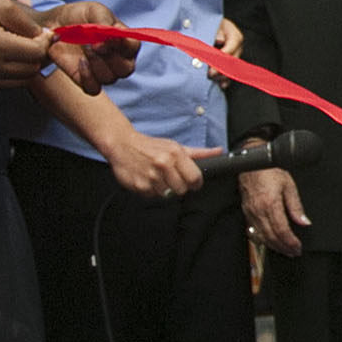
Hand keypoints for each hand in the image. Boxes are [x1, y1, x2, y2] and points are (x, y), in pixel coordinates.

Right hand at [0, 0, 53, 88]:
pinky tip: (6, 58)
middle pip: (32, 70)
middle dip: (39, 56)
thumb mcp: (1, 6)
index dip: (46, 43)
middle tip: (35, 42)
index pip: (37, 53)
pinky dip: (12, 75)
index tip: (46, 34)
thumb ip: (28, 24)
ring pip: (21, 81)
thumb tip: (48, 38)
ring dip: (27, 67)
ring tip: (21, 49)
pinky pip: (4, 85)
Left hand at [35, 1, 138, 93]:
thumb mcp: (93, 10)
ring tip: (83, 48)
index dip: (124, 44)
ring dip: (96, 63)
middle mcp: (117, 59)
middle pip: (125, 69)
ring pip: (109, 78)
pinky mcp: (86, 80)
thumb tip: (109, 38)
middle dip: (109, 57)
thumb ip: (104, 20)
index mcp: (124, 41)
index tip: (108, 37)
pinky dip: (87, 77)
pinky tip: (80, 62)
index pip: (133, 47)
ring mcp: (102, 71)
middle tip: (92, 44)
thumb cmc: (78, 16)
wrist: (53, 26)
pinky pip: (93, 89)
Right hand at [97, 129, 221, 200]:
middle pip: (182, 190)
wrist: (123, 144)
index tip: (192, 182)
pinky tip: (148, 180)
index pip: (195, 178)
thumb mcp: (176, 146)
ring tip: (158, 177)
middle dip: (179, 186)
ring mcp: (151, 176)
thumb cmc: (151, 146)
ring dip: (164, 189)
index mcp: (175, 154)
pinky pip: (152, 196)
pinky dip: (151, 191)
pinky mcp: (139, 186)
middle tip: (171, 178)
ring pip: (167, 195)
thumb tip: (218, 151)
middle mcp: (163, 165)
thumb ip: (199, 153)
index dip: (195, 183)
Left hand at [209, 17, 243, 86]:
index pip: (232, 46)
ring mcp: (235, 55)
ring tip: (212, 79)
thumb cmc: (211, 25)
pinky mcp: (231, 62)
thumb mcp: (213, 25)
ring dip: (223, 74)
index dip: (223, 56)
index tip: (212, 62)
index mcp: (235, 36)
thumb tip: (219, 40)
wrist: (210, 27)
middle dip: (221, 68)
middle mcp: (238, 46)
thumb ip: (216, 32)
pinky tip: (222, 85)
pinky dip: (226, 79)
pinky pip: (231, 72)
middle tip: (210, 74)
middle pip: (233, 59)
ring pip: (232, 67)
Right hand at [239, 166, 306, 256]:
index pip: (282, 230)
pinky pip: (253, 232)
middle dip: (284, 247)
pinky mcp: (246, 213)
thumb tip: (304, 222)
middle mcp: (258, 211)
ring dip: (274, 246)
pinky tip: (270, 242)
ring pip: (261, 237)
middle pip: (271, 237)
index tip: (298, 247)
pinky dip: (263, 240)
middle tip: (294, 252)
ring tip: (285, 249)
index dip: (290, 242)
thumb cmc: (269, 171)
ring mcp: (250, 213)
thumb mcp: (289, 185)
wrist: (252, 164)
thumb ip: (296, 206)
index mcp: (270, 204)